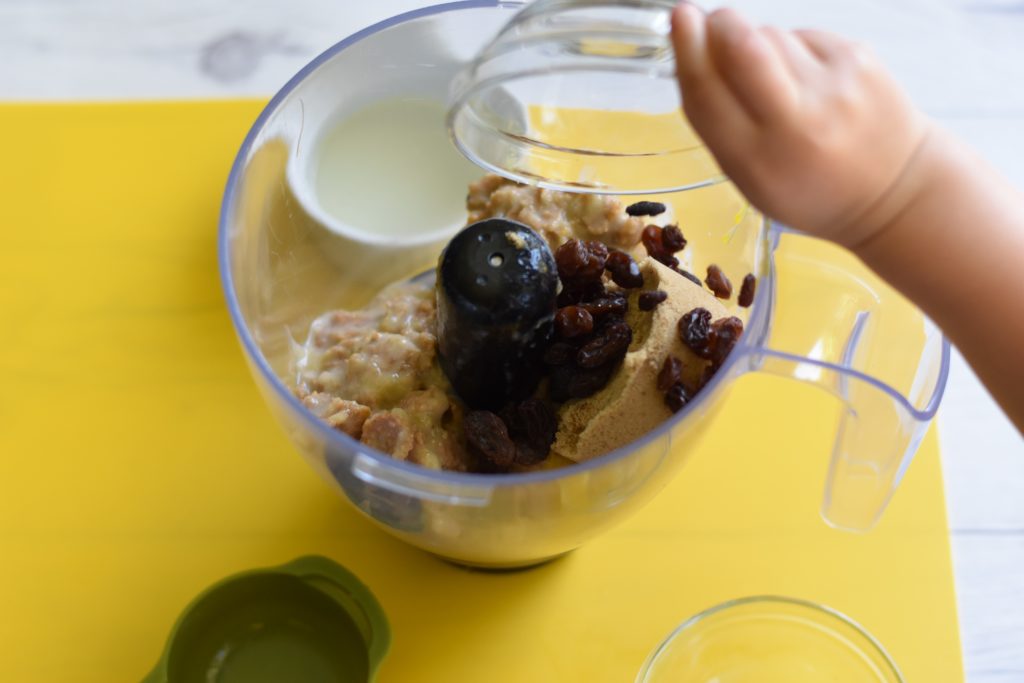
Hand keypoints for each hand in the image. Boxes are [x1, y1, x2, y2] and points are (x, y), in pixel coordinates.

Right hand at [671, 4, 930, 248]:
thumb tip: (696, 50)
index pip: (708, 94)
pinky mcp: (859, 59)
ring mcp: (833, 86)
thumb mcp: (750, 177)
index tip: (681, 18)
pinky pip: (804, 36)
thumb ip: (719, 123)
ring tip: (774, 79)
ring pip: (772, 36)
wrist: (892, 191)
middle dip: (720, 25)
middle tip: (712, 23)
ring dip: (757, 45)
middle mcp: (796, 122)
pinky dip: (793, 50)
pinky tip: (807, 79)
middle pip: (743, 48)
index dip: (688, 51)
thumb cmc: (806, 187)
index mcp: (757, 161)